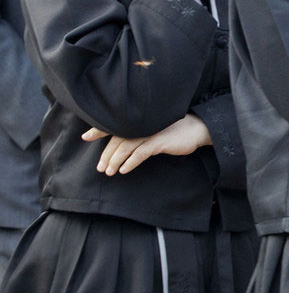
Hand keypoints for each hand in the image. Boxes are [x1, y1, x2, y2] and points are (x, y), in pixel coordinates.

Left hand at [82, 114, 211, 174]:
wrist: (199, 129)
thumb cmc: (177, 130)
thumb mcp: (157, 129)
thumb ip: (142, 132)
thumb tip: (125, 143)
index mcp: (141, 120)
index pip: (116, 124)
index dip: (100, 129)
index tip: (86, 137)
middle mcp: (143, 123)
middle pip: (118, 138)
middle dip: (106, 154)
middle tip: (100, 167)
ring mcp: (151, 131)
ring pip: (126, 146)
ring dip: (115, 160)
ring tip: (109, 172)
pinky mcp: (159, 141)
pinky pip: (140, 153)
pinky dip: (130, 162)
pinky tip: (124, 170)